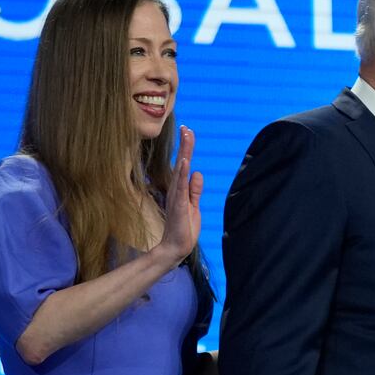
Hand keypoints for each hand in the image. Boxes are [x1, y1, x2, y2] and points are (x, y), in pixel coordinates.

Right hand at [159, 124, 204, 260]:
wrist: (176, 247)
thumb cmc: (184, 228)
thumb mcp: (193, 205)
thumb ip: (195, 190)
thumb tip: (198, 173)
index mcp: (181, 189)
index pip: (185, 165)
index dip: (187, 149)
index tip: (188, 132)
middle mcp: (177, 189)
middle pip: (182, 163)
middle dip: (185, 145)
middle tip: (186, 127)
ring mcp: (177, 196)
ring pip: (181, 171)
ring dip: (184, 153)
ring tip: (186, 136)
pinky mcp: (179, 205)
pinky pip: (181, 187)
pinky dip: (182, 174)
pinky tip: (185, 162)